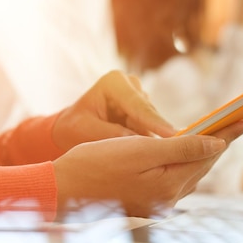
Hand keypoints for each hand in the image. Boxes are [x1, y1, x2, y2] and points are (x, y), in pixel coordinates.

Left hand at [52, 70, 176, 150]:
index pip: (139, 106)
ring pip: (153, 124)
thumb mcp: (86, 130)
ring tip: (140, 161)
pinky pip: (152, 130)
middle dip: (153, 136)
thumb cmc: (73, 128)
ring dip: (147, 142)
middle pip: (150, 115)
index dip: (156, 122)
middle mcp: (131, 85)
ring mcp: (140, 97)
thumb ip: (112, 134)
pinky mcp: (145, 111)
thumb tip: (139, 142)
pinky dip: (147, 143)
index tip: (173, 135)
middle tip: (159, 158)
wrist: (70, 129)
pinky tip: (144, 157)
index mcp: (114, 82)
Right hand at [53, 120, 242, 217]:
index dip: (229, 133)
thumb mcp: (139, 149)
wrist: (61, 189)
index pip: (208, 153)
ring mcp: (157, 202)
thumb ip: (181, 148)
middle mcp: (168, 199)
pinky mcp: (147, 200)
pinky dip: (188, 162)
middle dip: (223, 141)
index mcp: (169, 185)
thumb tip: (217, 145)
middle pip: (203, 164)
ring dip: (207, 151)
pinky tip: (191, 151)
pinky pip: (177, 178)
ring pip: (192, 172)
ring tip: (224, 132)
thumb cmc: (94, 163)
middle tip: (242, 121)